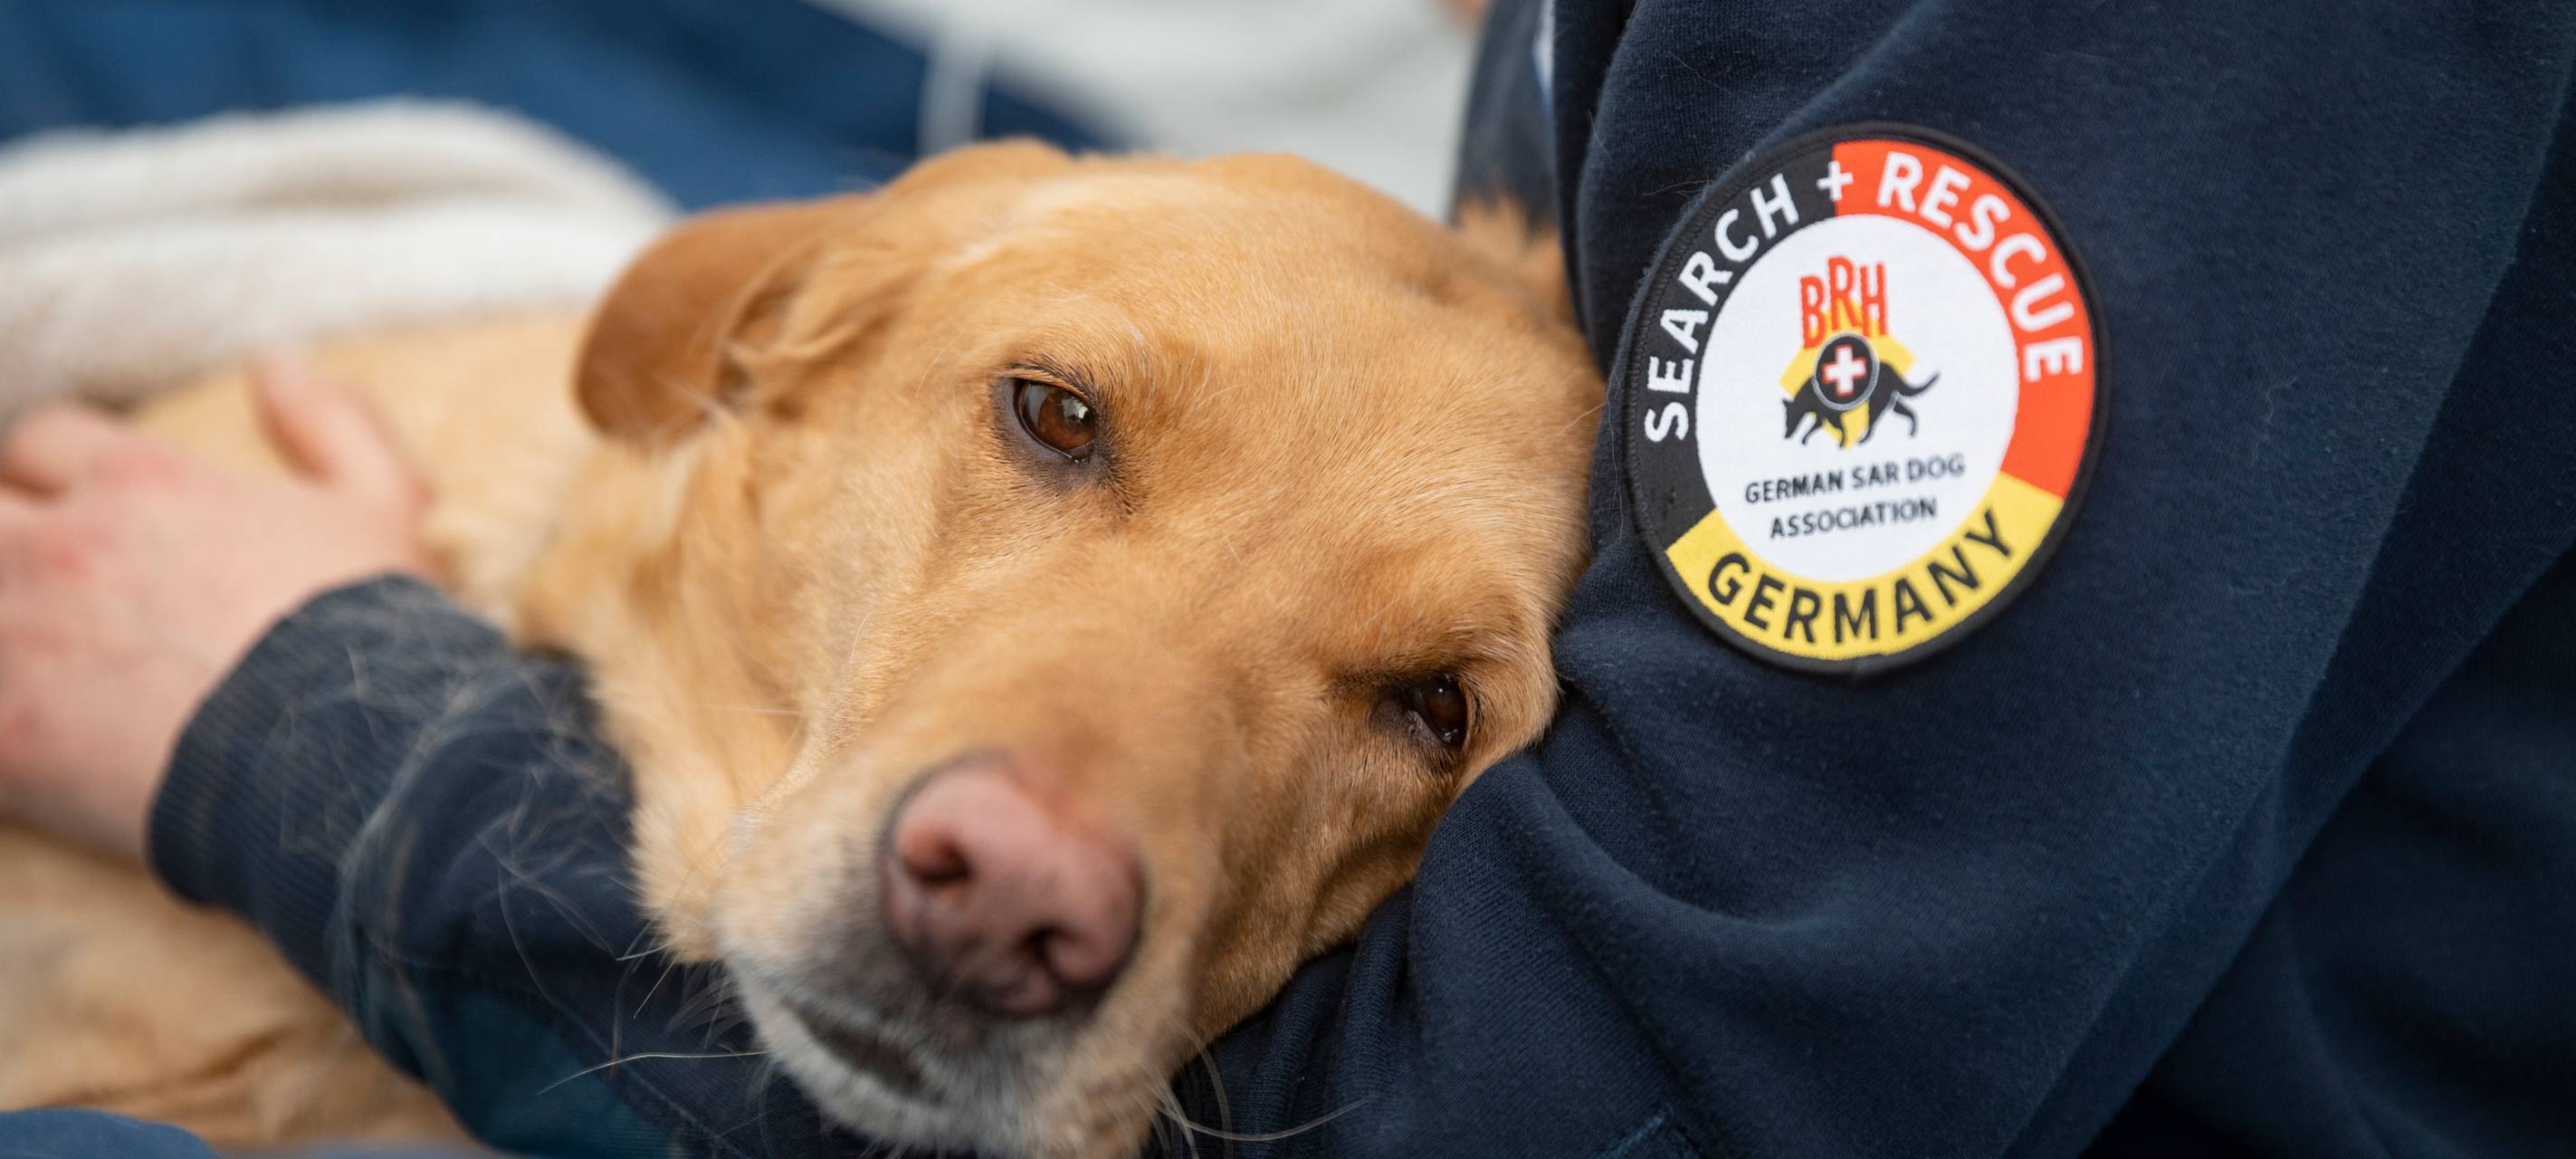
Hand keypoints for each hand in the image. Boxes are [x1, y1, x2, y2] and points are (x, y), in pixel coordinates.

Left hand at [0, 356, 435, 861]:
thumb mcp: (381, 507)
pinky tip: (26, 737)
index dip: (51, 471)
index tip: (68, 505)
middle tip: (40, 576)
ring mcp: (14, 638)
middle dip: (4, 529)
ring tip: (28, 650)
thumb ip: (331, 423)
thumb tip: (277, 361)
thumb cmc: (372, 634)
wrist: (355, 762)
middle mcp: (60, 544)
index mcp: (140, 481)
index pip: (44, 441)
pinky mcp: (2, 732)